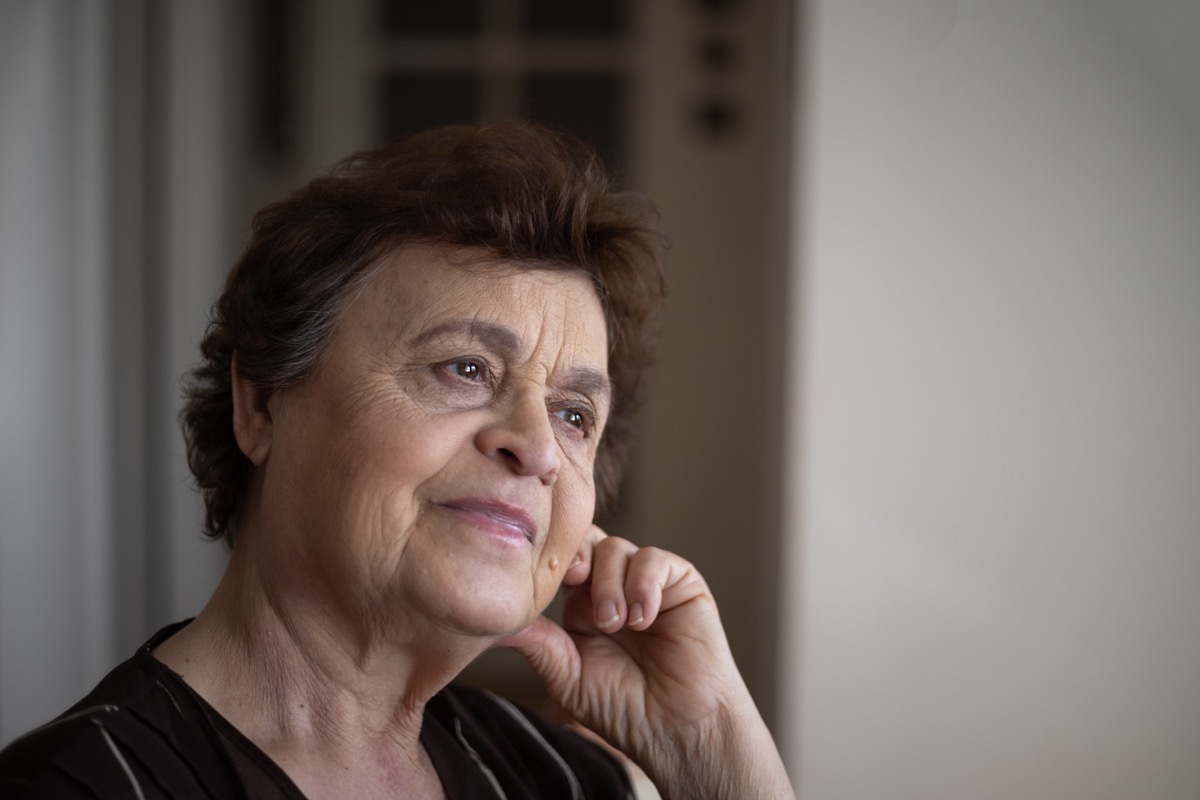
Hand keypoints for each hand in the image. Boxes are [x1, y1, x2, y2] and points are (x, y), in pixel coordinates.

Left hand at [499, 526, 794, 799]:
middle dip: (578, 554)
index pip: (563, 562)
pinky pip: (656, 560)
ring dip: (611, 583)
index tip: (552, 577)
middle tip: (576, 577)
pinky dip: (645, 584)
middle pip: (588, 542)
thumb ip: (537, 642)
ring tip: (616, 625)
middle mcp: (614, 588)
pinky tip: (643, 619)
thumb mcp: (568, 676)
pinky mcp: (682, 584)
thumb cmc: (625, 709)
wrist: (678, 729)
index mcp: (583, 605)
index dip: (554, 560)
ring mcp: (648, 584)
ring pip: (618, 549)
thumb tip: (491, 623)